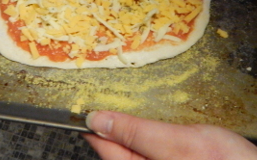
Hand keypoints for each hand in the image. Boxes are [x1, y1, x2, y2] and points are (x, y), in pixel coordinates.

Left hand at [83, 111, 256, 159]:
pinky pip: (149, 145)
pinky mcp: (171, 159)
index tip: (83, 109)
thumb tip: (97, 121)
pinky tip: (150, 120)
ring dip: (129, 126)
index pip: (105, 147)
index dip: (94, 126)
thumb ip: (134, 132)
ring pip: (134, 145)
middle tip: (104, 103)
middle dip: (112, 125)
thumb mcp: (173, 142)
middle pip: (118, 148)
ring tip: (126, 109)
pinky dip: (145, 130)